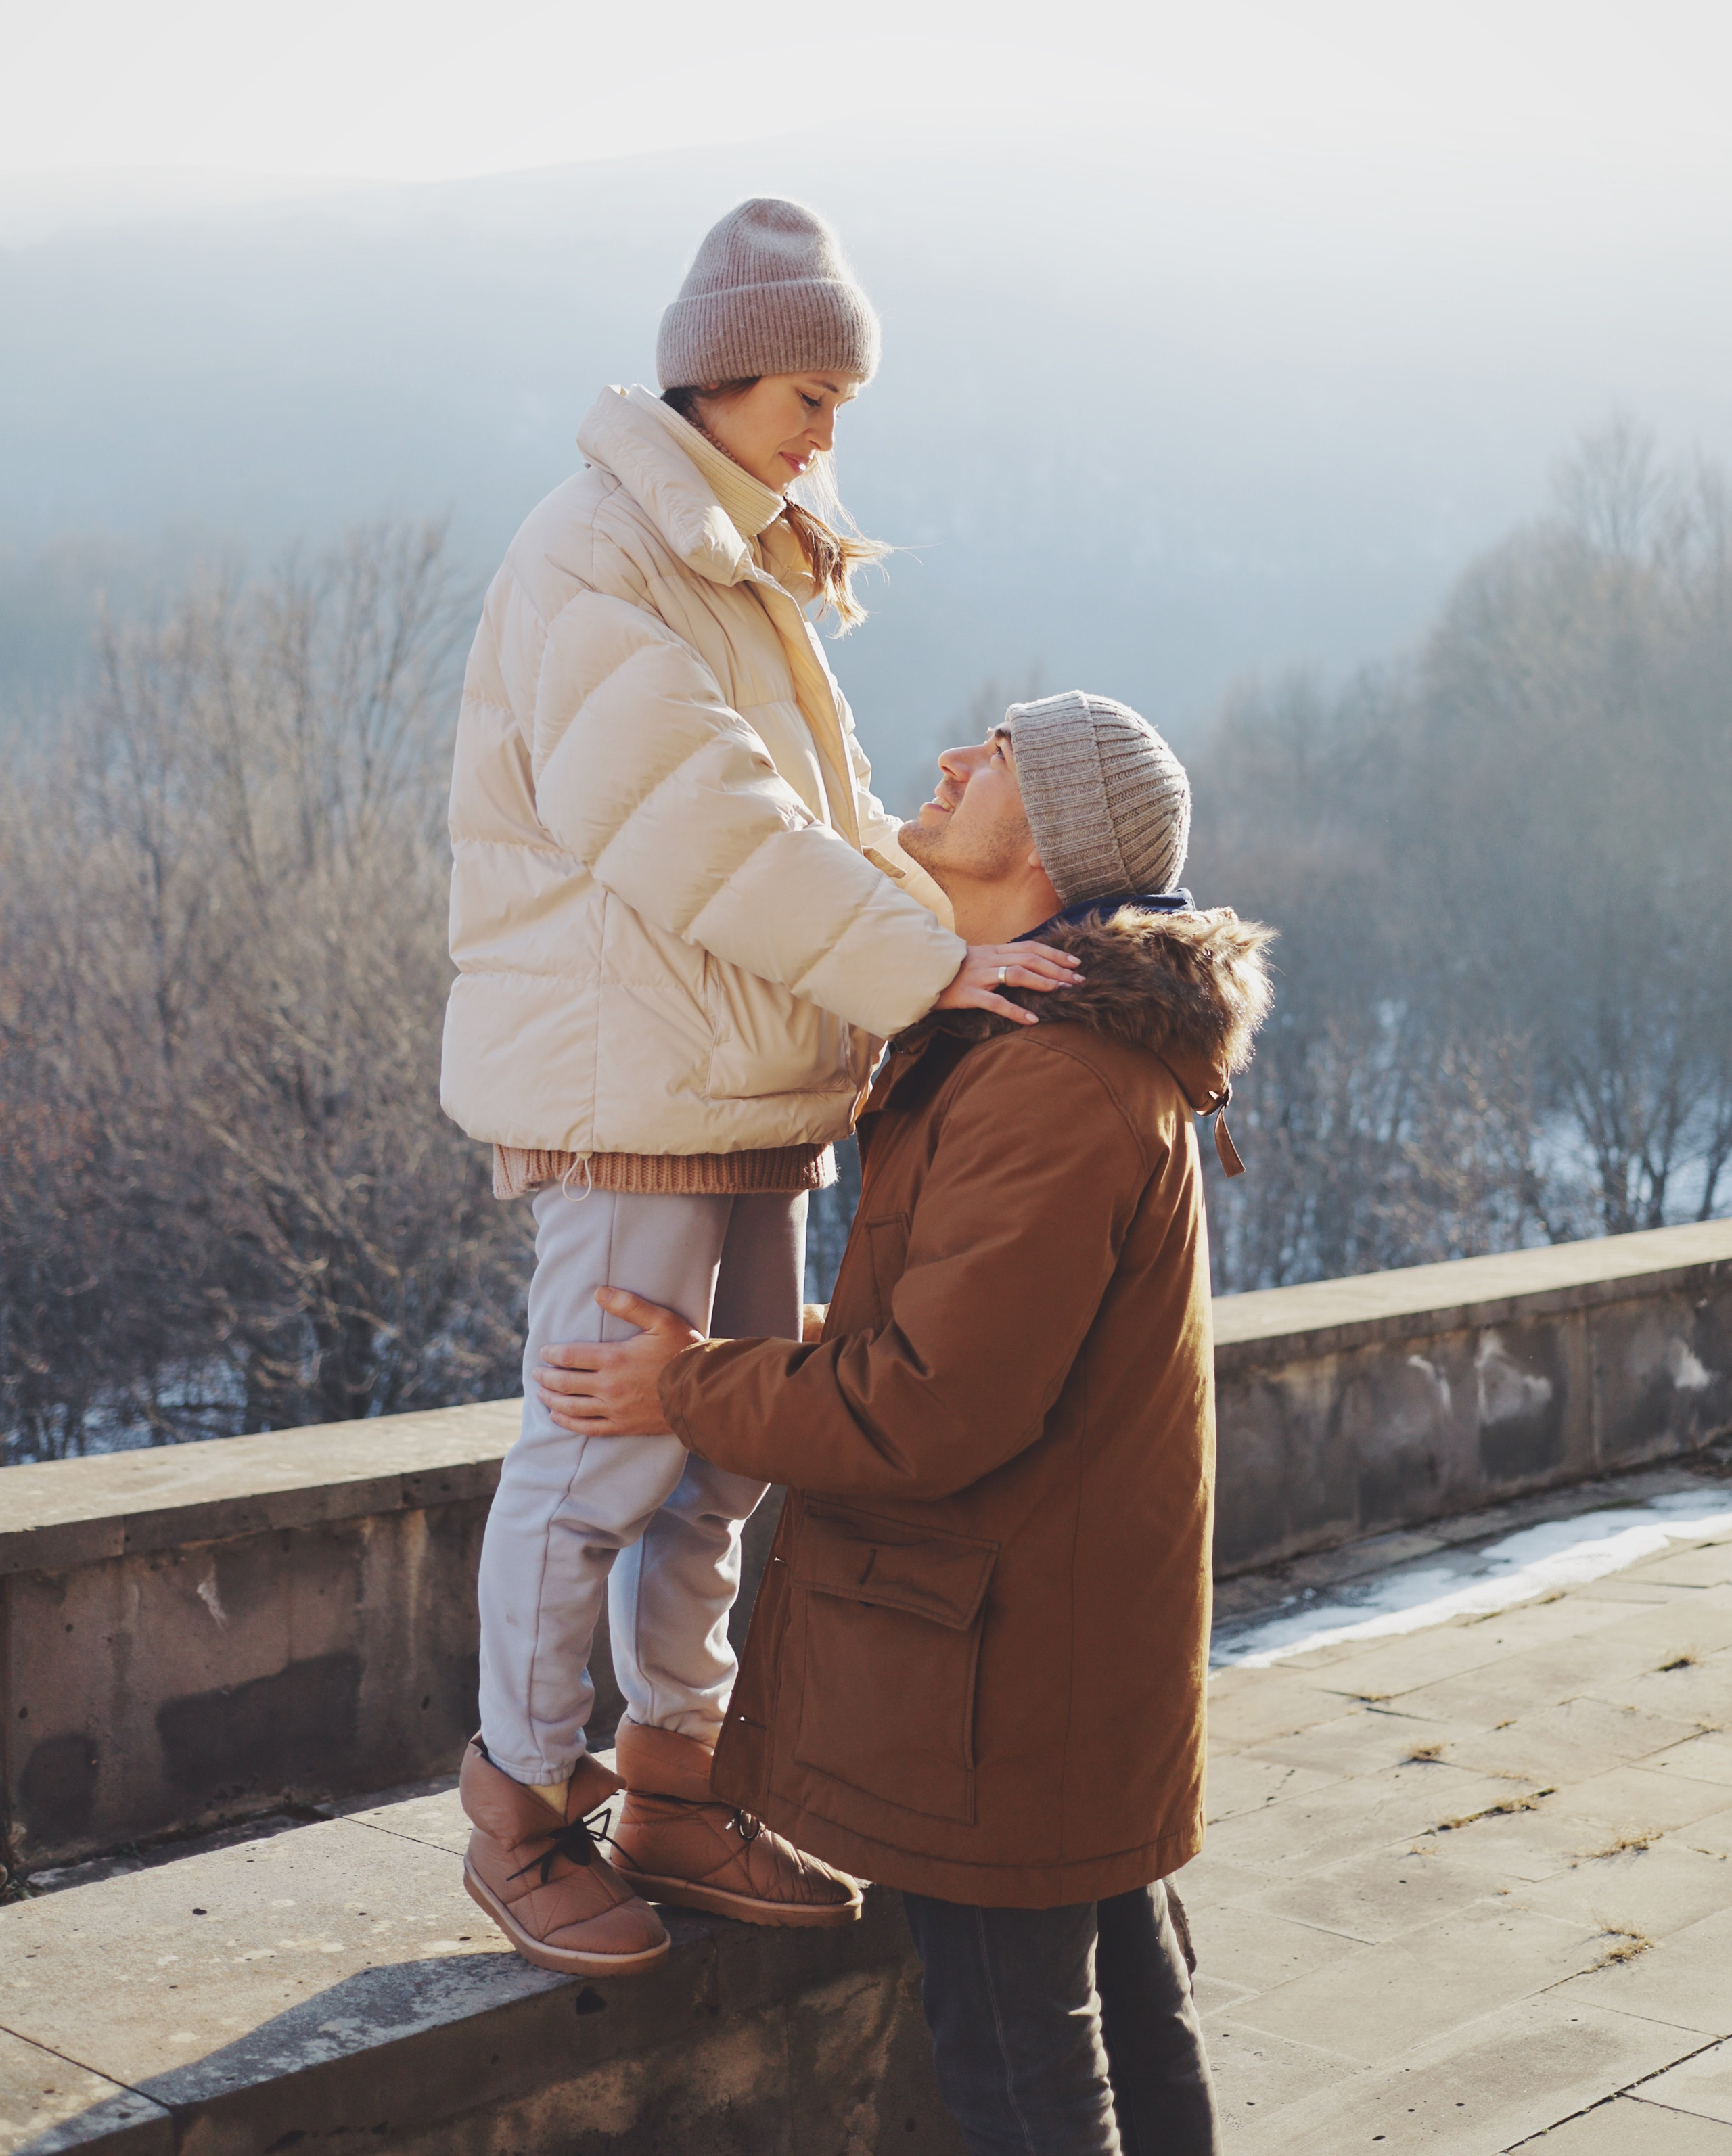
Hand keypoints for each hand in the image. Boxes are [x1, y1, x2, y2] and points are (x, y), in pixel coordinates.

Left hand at [535, 1288, 703, 1435]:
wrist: (702, 1393)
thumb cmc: (684, 1353)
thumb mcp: (662, 1320)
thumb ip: (629, 1305)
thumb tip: (599, 1292)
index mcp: (614, 1359)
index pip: (570, 1356)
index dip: (553, 1354)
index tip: (544, 1352)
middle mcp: (608, 1386)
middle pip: (565, 1383)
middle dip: (546, 1377)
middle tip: (535, 1372)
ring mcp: (614, 1409)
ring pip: (571, 1407)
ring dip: (551, 1399)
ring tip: (540, 1394)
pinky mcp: (622, 1425)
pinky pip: (587, 1427)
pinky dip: (568, 1422)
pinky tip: (558, 1417)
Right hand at [934, 943, 1082, 1024]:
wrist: (919, 973)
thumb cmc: (950, 970)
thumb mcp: (977, 960)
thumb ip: (999, 960)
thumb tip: (1026, 966)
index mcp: (993, 950)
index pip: (1030, 947)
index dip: (1055, 954)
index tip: (1075, 963)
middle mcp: (989, 959)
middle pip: (1030, 959)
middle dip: (1057, 970)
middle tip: (1079, 981)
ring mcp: (979, 976)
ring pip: (1017, 974)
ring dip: (1043, 983)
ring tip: (1063, 993)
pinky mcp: (968, 994)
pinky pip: (996, 1002)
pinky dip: (1015, 1010)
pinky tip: (1032, 1019)